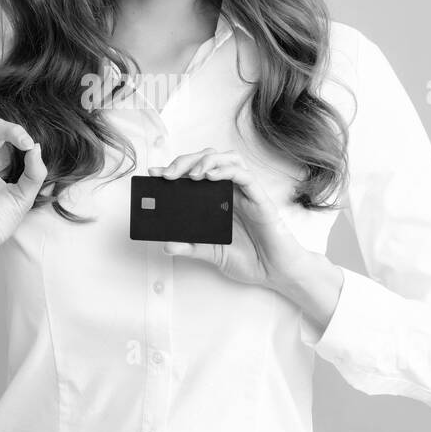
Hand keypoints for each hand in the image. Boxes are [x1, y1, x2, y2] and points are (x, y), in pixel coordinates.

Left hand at [150, 148, 311, 290]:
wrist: (276, 272)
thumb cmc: (250, 260)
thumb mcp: (213, 254)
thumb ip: (192, 247)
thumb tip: (166, 245)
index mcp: (217, 200)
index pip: (194, 175)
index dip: (174, 170)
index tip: (153, 174)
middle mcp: (230, 191)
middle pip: (208, 160)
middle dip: (186, 161)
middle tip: (169, 174)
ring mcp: (245, 192)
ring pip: (227, 159)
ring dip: (207, 160)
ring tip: (192, 174)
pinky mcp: (259, 198)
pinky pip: (244, 175)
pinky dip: (226, 170)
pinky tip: (212, 176)